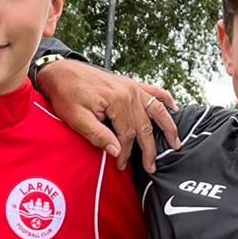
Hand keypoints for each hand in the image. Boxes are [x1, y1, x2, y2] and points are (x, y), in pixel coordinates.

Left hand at [36, 63, 178, 171]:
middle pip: (145, 126)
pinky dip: (165, 100)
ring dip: (168, 126)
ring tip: (176, 142)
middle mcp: (130, 92)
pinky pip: (153, 91)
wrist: (61, 71)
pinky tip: (173, 108)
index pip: (128, 135)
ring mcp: (132, 86)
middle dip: (149, 149)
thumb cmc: (66, 93)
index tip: (121, 165)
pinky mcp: (129, 83)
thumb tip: (117, 151)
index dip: (126, 153)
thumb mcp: (76, 118)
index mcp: (118, 100)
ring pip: (156, 109)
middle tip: (151, 167)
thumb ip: (98, 135)